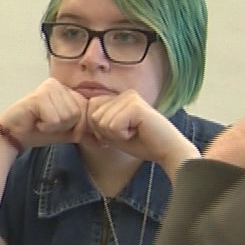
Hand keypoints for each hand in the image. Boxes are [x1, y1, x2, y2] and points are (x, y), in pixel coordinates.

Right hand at [0, 79, 90, 149]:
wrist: (14, 135)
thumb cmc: (39, 131)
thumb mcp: (68, 132)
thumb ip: (85, 133)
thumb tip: (105, 142)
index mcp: (67, 90)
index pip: (86, 112)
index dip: (75, 126)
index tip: (57, 126)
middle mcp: (58, 85)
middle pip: (78, 114)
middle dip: (64, 126)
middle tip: (47, 123)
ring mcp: (48, 88)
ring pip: (67, 116)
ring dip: (53, 126)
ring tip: (41, 121)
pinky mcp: (39, 95)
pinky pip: (55, 118)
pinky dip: (45, 126)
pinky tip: (35, 121)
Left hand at [85, 90, 199, 170]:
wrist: (167, 151)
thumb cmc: (142, 143)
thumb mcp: (112, 135)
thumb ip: (96, 126)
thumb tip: (77, 125)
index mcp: (118, 98)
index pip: (90, 110)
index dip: (99, 129)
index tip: (120, 133)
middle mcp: (124, 94)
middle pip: (93, 116)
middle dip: (106, 132)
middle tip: (129, 133)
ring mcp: (130, 98)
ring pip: (101, 121)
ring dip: (116, 134)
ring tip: (134, 132)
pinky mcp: (135, 106)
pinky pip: (112, 125)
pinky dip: (122, 135)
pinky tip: (138, 132)